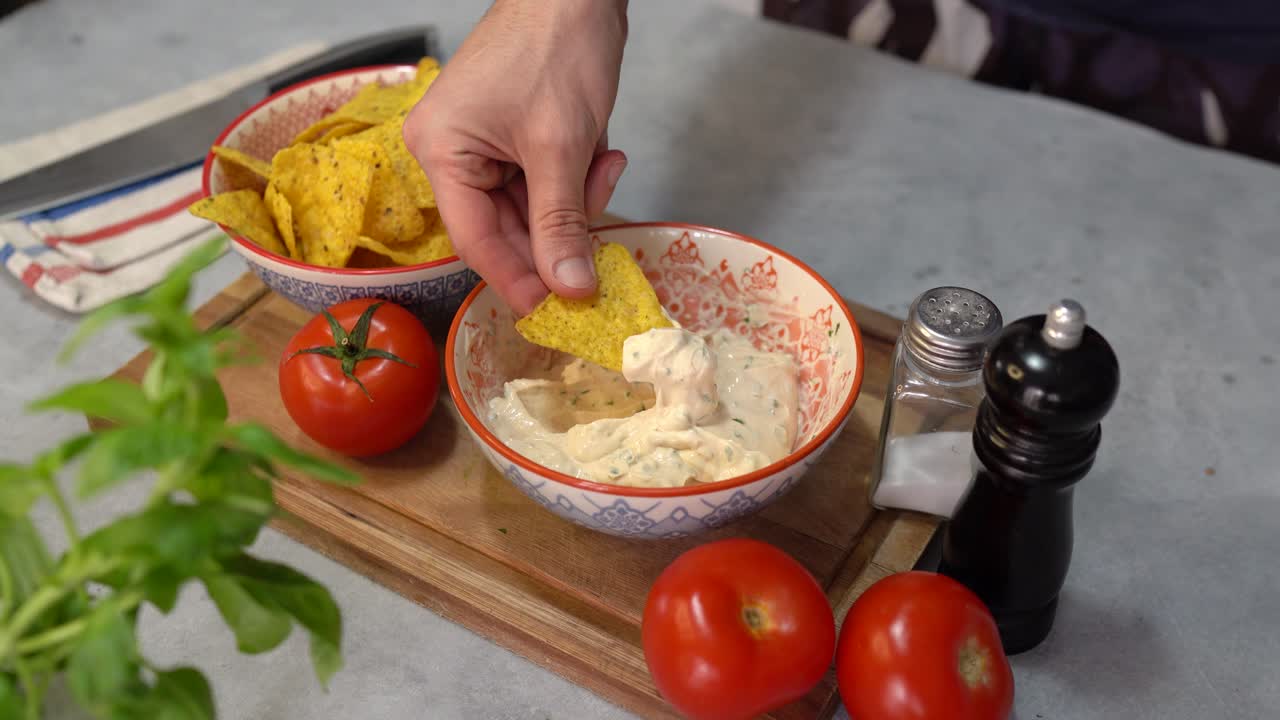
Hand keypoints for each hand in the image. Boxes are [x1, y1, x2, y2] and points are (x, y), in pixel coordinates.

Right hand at [403, 0, 629, 314]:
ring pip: (533, 208)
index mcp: (441, 152)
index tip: (554, 312)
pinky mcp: (512, 136)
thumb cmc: (555, 47)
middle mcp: (451, 152)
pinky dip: (578, 177)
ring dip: (578, 199)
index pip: (476, 240)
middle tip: (601, 245)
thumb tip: (568, 289)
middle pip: (506, 227)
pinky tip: (603, 154)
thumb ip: (561, 223)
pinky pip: (544, 181)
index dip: (517, 279)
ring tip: (605, 165)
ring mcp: (482, 144)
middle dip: (561, 229)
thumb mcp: (561, 147)